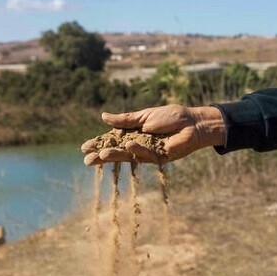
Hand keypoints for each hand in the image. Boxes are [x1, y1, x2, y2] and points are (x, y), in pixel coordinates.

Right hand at [80, 105, 225, 165]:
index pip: (113, 139)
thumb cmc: (171, 116)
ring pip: (128, 156)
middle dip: (102, 155)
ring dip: (114, 156)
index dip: (99, 143)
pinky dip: (137, 149)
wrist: (193, 122)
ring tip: (101, 155)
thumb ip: (125, 119)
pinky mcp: (160, 158)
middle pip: (117, 151)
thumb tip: (103, 117)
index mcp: (134, 133)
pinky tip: (128, 145)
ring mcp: (148, 152)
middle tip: (86, 160)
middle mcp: (139, 144)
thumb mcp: (144, 116)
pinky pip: (145, 154)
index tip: (83, 147)